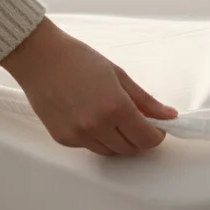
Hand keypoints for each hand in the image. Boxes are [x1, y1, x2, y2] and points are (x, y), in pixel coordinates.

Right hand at [0, 19, 177, 156]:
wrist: (40, 58)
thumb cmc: (78, 59)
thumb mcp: (118, 75)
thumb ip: (145, 100)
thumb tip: (169, 116)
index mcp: (116, 108)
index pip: (147, 138)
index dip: (156, 135)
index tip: (156, 127)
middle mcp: (97, 126)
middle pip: (130, 149)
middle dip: (139, 138)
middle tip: (136, 121)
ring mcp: (78, 135)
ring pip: (110, 152)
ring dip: (118, 141)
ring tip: (112, 117)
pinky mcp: (63, 139)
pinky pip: (89, 147)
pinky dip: (97, 138)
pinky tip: (91, 117)